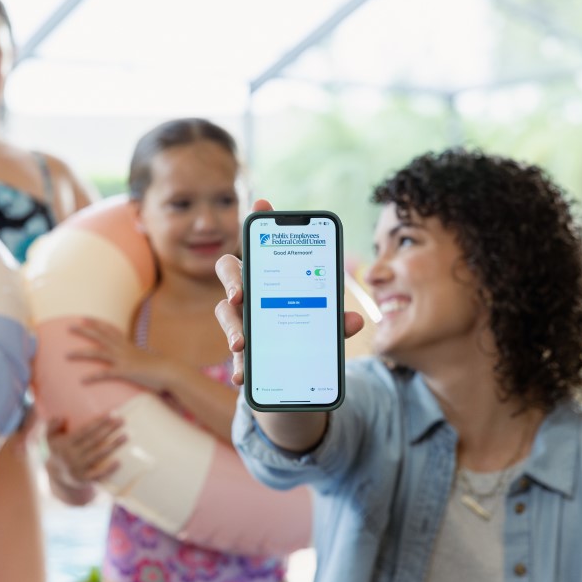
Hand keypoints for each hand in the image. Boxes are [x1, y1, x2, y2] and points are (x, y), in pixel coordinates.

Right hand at [45, 415, 125, 504]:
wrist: (59, 476)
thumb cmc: (60, 449)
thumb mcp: (50, 437)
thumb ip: (52, 425)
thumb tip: (61, 417)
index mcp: (63, 444)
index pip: (84, 431)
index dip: (98, 423)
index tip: (112, 414)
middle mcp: (70, 457)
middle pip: (94, 441)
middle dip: (109, 430)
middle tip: (122, 421)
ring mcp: (78, 469)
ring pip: (98, 456)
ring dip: (113, 446)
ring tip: (126, 436)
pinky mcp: (84, 480)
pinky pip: (98, 475)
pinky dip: (109, 470)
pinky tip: (119, 462)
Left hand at [68, 319, 173, 392]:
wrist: (170, 371)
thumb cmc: (160, 367)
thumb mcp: (146, 357)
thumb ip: (137, 356)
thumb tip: (134, 357)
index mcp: (128, 344)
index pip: (109, 329)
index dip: (96, 323)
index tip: (84, 318)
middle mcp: (123, 349)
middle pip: (100, 336)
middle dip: (84, 331)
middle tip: (69, 326)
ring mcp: (123, 359)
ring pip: (97, 352)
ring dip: (80, 353)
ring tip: (66, 355)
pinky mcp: (125, 371)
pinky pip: (105, 373)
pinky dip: (93, 376)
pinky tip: (82, 380)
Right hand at [215, 198, 365, 385]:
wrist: (292, 372)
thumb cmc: (304, 331)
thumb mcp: (324, 325)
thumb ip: (336, 320)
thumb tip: (356, 320)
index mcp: (267, 275)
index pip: (258, 243)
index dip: (258, 221)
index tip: (263, 205)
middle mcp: (246, 291)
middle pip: (228, 271)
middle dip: (232, 280)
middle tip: (240, 296)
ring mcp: (239, 318)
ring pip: (225, 314)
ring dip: (232, 328)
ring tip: (242, 344)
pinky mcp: (240, 350)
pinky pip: (234, 354)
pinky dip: (239, 365)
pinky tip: (242, 376)